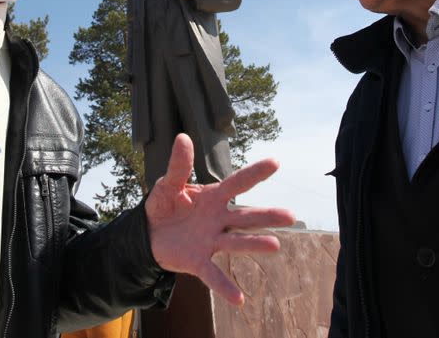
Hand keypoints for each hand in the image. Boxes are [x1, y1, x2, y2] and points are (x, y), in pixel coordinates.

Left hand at [145, 134, 295, 305]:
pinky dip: (225, 287)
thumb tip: (183, 138)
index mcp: (213, 197)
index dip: (255, 173)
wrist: (147, 233)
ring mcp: (211, 241)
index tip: (275, 162)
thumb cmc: (164, 205)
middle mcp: (218, 219)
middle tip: (291, 216)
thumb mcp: (168, 184)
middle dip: (267, 216)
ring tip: (275, 246)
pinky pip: (213, 275)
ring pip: (237, 243)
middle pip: (246, 217)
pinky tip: (239, 299)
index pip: (237, 183)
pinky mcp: (198, 261)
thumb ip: (178, 166)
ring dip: (255, 244)